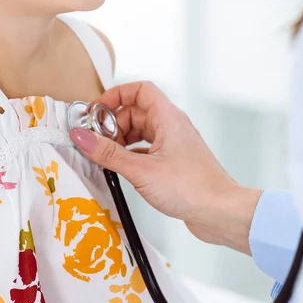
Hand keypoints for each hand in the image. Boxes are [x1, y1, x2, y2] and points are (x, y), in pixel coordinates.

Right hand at [70, 81, 262, 253]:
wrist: (220, 213)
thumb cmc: (192, 188)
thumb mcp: (141, 169)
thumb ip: (108, 153)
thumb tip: (82, 136)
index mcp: (168, 117)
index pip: (140, 90)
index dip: (116, 95)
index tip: (96, 111)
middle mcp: (172, 126)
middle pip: (135, 111)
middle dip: (113, 124)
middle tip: (96, 141)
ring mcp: (173, 144)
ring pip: (140, 131)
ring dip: (121, 140)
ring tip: (106, 157)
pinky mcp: (173, 161)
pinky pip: (146, 149)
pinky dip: (130, 154)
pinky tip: (121, 168)